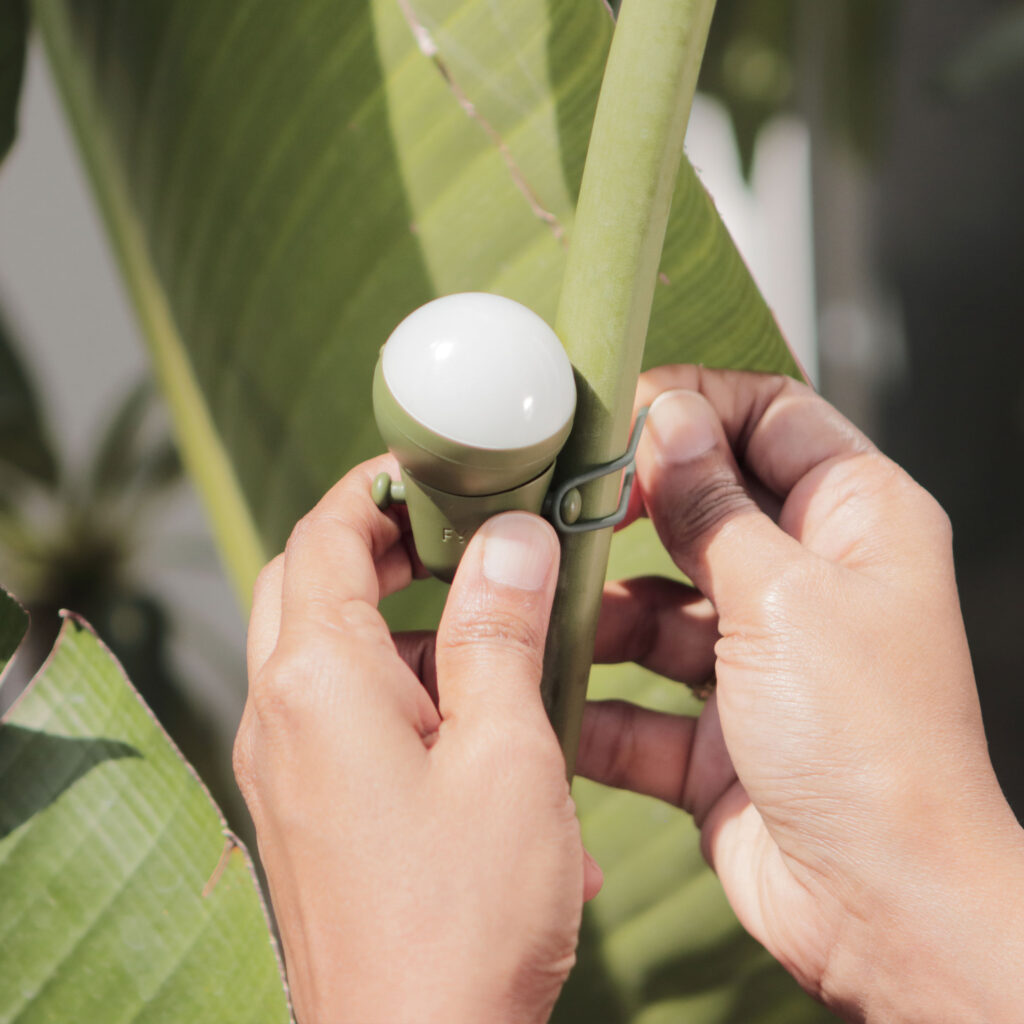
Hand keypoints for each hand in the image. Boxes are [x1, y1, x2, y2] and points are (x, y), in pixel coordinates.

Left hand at [234, 457, 599, 1023]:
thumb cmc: (464, 914)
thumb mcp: (505, 754)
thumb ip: (499, 633)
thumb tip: (511, 539)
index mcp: (317, 680)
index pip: (325, 534)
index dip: (380, 487)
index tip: (440, 468)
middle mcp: (280, 714)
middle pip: (309, 583)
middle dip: (382, 546)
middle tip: (464, 536)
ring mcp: (284, 766)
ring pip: (324, 649)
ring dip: (399, 621)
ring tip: (491, 631)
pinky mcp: (305, 808)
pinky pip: (339, 715)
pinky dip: (400, 690)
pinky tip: (483, 732)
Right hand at [577, 366, 1023, 1022]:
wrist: (879, 911)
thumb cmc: (868, 744)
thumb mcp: (783, 597)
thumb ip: (712, 506)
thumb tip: (667, 419)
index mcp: (854, 522)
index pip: (771, 418)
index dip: (695, 405)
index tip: (618, 413)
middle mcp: (806, 581)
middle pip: (700, 509)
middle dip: (628, 510)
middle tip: (556, 507)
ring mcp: (757, 657)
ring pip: (657, 605)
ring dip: (600, 610)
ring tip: (541, 607)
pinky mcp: (713, 728)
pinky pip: (639, 696)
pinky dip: (596, 699)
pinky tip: (547, 692)